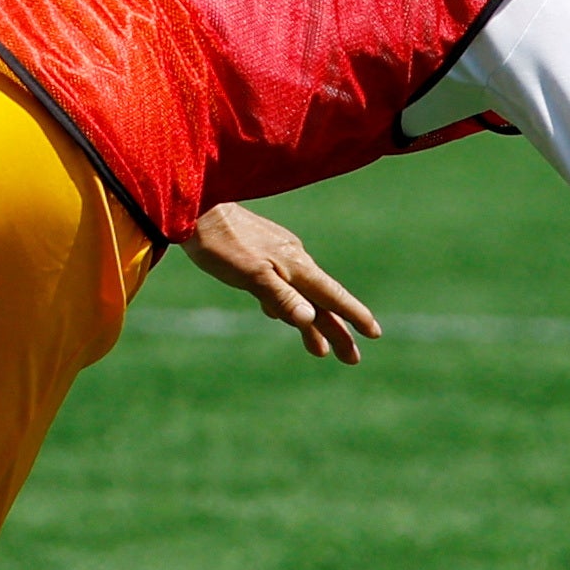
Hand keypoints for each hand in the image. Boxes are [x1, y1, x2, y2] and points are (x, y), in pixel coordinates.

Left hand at [186, 204, 380, 363]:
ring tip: (320, 350)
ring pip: (301, 294)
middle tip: (353, 359)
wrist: (195, 209)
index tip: (374, 333)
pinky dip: (287, 305)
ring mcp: (278, 255)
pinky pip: (283, 285)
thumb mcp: (251, 275)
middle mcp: (294, 259)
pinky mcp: (262, 252)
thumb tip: (311, 319)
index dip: (354, 316)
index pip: (332, 296)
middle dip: (338, 331)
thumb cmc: (220, 245)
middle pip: (321, 301)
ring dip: (312, 322)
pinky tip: (277, 314)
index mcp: (296, 266)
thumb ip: (281, 297)